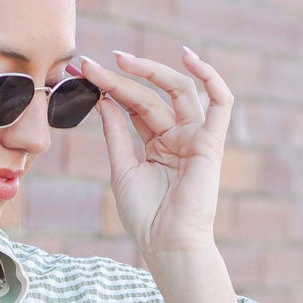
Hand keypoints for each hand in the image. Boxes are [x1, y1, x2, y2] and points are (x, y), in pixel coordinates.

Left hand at [71, 47, 232, 266]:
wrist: (167, 244)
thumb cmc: (146, 217)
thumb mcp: (122, 169)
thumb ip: (116, 133)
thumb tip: (103, 98)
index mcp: (157, 144)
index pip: (133, 106)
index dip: (109, 87)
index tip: (81, 73)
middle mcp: (177, 136)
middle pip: (151, 95)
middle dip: (122, 77)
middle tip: (91, 64)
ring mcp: (195, 138)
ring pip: (178, 91)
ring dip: (151, 71)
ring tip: (120, 59)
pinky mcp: (211, 143)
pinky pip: (221, 104)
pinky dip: (210, 78)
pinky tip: (188, 57)